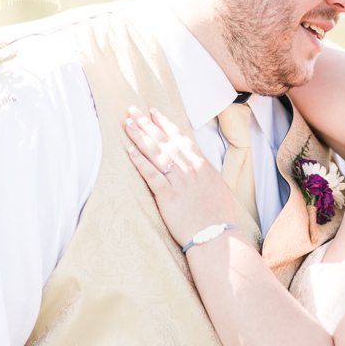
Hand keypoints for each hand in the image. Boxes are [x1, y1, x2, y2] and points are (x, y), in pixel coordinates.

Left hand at [125, 106, 234, 246]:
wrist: (215, 235)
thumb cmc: (217, 215)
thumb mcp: (216, 186)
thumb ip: (204, 171)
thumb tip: (197, 162)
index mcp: (202, 165)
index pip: (180, 137)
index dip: (165, 124)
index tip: (154, 112)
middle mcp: (190, 168)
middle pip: (165, 140)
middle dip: (147, 124)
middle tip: (133, 110)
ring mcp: (179, 181)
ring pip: (156, 153)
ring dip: (140, 136)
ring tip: (128, 124)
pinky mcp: (168, 195)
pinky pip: (152, 175)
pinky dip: (141, 162)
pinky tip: (130, 151)